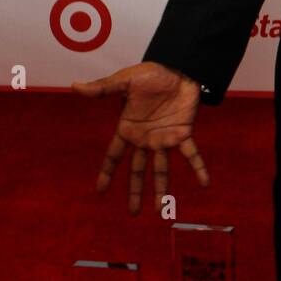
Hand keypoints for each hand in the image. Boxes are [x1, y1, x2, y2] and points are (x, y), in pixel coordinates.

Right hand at [71, 61, 209, 214]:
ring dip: (162, 189)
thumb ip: (103, 88)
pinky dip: (198, 169)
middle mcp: (145, 139)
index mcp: (128, 129)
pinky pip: (192, 154)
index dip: (107, 173)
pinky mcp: (183, 133)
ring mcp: (164, 138)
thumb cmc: (150, 74)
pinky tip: (205, 184)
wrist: (177, 67)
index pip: (114, 155)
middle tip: (133, 213)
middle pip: (138, 170)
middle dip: (135, 191)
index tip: (101, 192)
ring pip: (161, 170)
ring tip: (162, 210)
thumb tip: (74, 86)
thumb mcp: (124, 81)